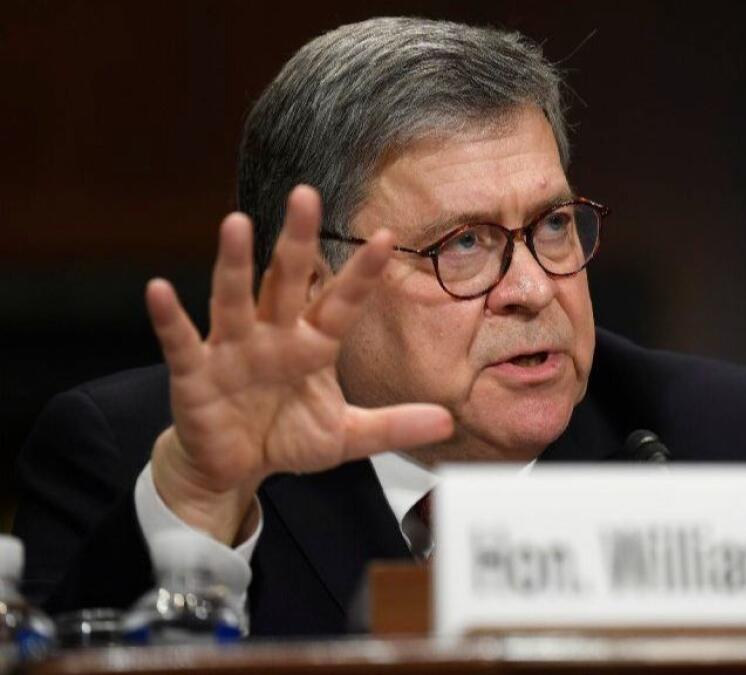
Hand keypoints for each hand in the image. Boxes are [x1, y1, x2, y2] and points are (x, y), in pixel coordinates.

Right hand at [145, 185, 452, 544]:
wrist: (233, 469)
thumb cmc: (285, 437)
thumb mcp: (346, 437)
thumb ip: (393, 426)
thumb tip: (449, 423)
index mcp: (312, 346)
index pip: (341, 303)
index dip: (363, 274)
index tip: (389, 237)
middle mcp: (273, 336)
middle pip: (286, 281)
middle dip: (296, 241)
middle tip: (306, 194)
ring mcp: (232, 350)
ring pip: (234, 298)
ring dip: (234, 263)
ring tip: (235, 223)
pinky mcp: (195, 374)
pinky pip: (181, 341)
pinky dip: (169, 318)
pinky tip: (159, 289)